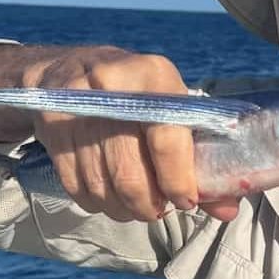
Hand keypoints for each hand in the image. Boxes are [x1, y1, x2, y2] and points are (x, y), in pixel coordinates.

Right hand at [0, 43, 239, 223]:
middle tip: (157, 210)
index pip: (167, 141)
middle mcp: (112, 86)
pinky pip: (76, 187)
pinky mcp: (51, 127)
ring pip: (102, 187)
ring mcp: (76, 107)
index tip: (185, 200)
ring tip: (134, 205)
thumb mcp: (171, 108)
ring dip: (122, 209)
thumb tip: (227, 211)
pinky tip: (109, 196)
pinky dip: (97, 203)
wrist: (68, 67)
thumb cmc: (137, 94)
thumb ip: (200, 160)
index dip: (179, 182)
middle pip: (130, 174)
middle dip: (148, 205)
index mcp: (153, 76)